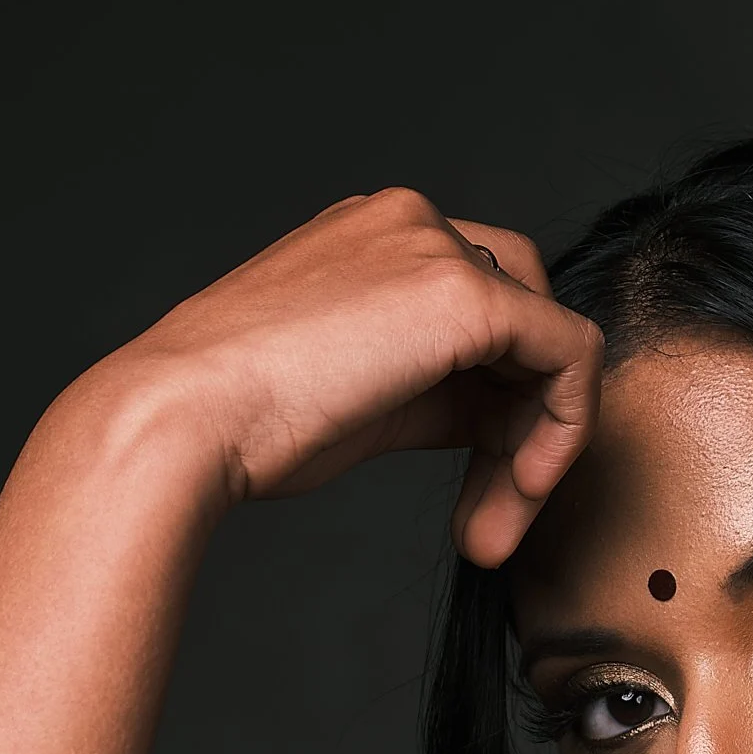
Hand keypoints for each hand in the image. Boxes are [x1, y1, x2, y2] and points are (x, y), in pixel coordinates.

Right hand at [87, 187, 603, 566]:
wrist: (183, 417)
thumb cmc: (240, 421)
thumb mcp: (356, 397)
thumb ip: (429, 392)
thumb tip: (494, 424)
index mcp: (374, 237)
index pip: (480, 307)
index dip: (495, 406)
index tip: (475, 496)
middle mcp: (411, 223)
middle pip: (523, 320)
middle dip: (524, 427)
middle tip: (491, 523)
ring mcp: (437, 247)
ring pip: (549, 341)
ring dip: (541, 446)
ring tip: (493, 530)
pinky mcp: (465, 296)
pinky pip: (568, 355)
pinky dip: (563, 430)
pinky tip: (521, 491)